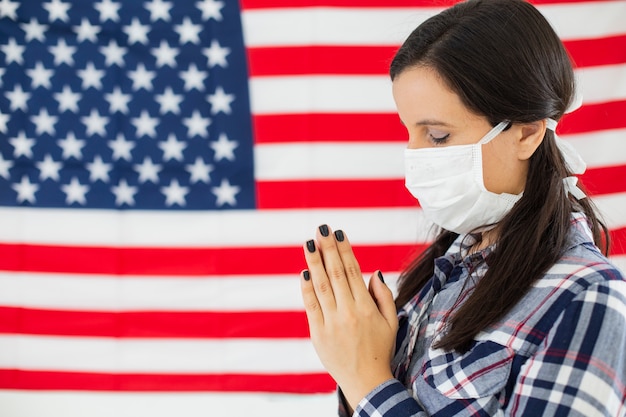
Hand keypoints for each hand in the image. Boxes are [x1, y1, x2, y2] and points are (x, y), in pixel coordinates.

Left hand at [301, 224, 397, 408]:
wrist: (366, 381)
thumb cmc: (380, 349)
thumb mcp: (391, 322)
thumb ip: (383, 295)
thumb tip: (373, 272)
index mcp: (366, 307)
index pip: (353, 271)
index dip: (345, 250)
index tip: (339, 233)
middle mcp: (349, 311)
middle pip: (336, 273)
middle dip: (328, 248)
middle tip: (322, 228)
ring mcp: (332, 322)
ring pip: (321, 285)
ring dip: (314, 262)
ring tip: (309, 243)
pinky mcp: (318, 332)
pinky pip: (310, 305)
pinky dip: (306, 288)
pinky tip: (304, 271)